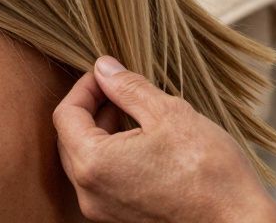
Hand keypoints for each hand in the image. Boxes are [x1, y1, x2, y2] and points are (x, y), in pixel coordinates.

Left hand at [52, 56, 275, 222]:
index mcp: (93, 164)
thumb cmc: (210, 173)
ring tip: (132, 111)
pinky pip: (103, 180)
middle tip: (117, 89)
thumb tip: (104, 68)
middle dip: (91, 108)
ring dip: (101, 131)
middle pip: (70, 139)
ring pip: (86, 160)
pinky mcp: (121, 219)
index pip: (65, 115)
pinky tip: (140, 140)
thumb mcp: (169, 114)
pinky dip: (113, 155)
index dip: (84, 88)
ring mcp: (104, 211)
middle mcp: (89, 193)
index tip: (104, 74)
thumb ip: (128, 88)